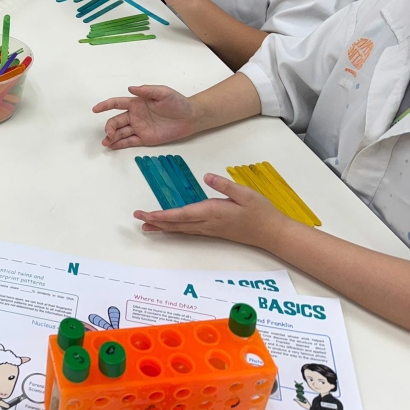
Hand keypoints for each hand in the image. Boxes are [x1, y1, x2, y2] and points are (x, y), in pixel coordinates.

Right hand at [92, 85, 197, 148]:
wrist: (190, 118)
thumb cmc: (177, 102)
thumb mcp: (163, 92)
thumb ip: (147, 90)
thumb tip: (130, 88)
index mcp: (137, 103)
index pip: (117, 103)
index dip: (105, 105)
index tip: (95, 109)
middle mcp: (135, 115)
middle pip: (116, 121)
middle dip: (109, 127)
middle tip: (109, 133)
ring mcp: (139, 127)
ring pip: (120, 132)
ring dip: (111, 137)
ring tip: (106, 142)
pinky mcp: (145, 138)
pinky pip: (129, 141)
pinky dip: (120, 144)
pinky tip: (112, 146)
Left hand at [133, 173, 291, 248]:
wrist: (272, 233)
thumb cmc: (260, 212)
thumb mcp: (245, 193)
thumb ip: (225, 185)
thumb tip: (207, 176)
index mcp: (212, 211)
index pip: (181, 214)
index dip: (162, 215)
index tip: (146, 215)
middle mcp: (207, 223)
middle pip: (176, 224)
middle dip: (156, 221)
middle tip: (137, 219)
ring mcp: (210, 229)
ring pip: (181, 229)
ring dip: (163, 227)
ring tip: (146, 226)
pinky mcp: (213, 231)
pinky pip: (188, 230)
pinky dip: (175, 229)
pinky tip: (169, 228)